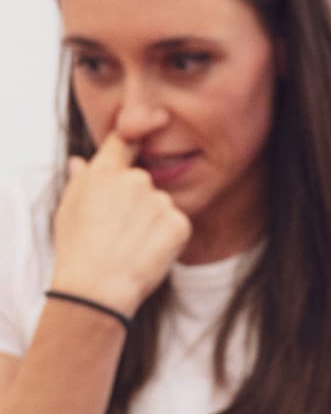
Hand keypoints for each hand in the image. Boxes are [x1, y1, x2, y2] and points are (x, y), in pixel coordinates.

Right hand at [50, 133, 191, 316]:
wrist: (97, 288)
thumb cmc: (77, 251)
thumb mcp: (67, 211)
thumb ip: (80, 182)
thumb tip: (80, 162)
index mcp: (105, 173)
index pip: (124, 141)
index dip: (135, 134)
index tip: (152, 125)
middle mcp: (136, 180)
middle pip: (143, 181)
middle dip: (136, 201)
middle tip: (119, 230)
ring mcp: (160, 201)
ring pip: (160, 205)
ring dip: (152, 221)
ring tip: (130, 246)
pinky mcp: (180, 222)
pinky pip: (176, 225)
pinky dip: (166, 238)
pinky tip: (147, 253)